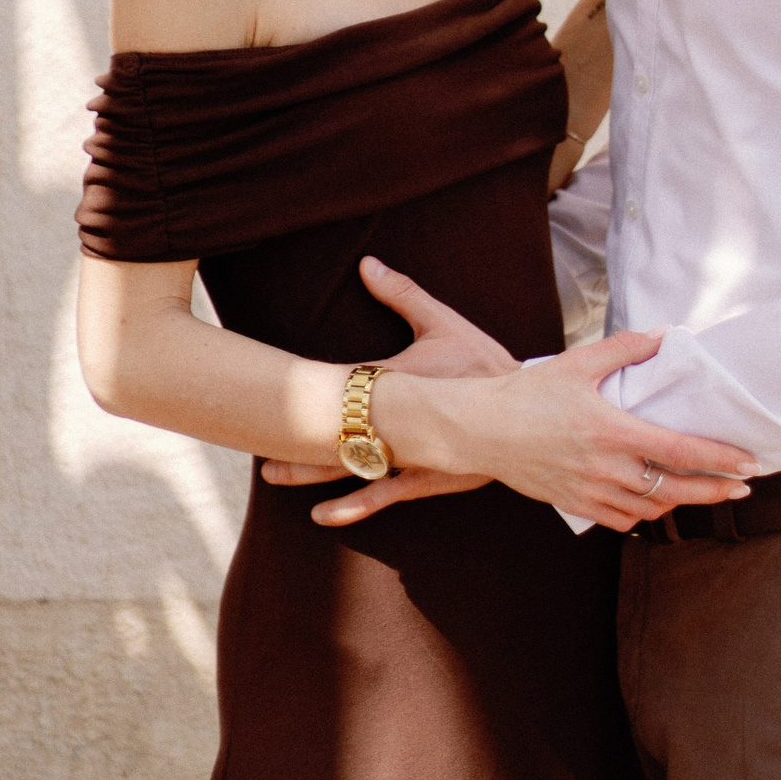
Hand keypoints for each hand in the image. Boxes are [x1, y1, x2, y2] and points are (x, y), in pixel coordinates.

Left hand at [259, 255, 511, 508]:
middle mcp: (400, 421)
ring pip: (351, 465)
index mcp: (398, 381)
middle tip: (253, 442)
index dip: (308, 388)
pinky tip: (323, 516)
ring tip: (273, 474)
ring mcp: (410, 454)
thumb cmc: (483, 364)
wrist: (527, 412)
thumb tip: (366, 263)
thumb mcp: (443, 323)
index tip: (271, 388)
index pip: (343, 383)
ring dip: (310, 471)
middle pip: (336, 429)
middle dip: (295, 436)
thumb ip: (403, 294)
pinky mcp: (426, 478)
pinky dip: (353, 506)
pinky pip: (383, 496)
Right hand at [342, 308, 759, 532]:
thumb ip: (625, 349)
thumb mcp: (577, 363)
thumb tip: (665, 336)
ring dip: (682, 501)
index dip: (718, 460)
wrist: (480, 429)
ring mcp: (591, 492)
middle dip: (715, 491)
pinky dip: (645, 513)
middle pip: (675, 489)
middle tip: (743, 488)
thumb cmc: (527, 394)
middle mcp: (607, 469)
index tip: (748, 463)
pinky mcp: (576, 504)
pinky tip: (654, 501)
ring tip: (704, 490)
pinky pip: (623, 519)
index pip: (680, 451)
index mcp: (612, 432)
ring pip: (651, 508)